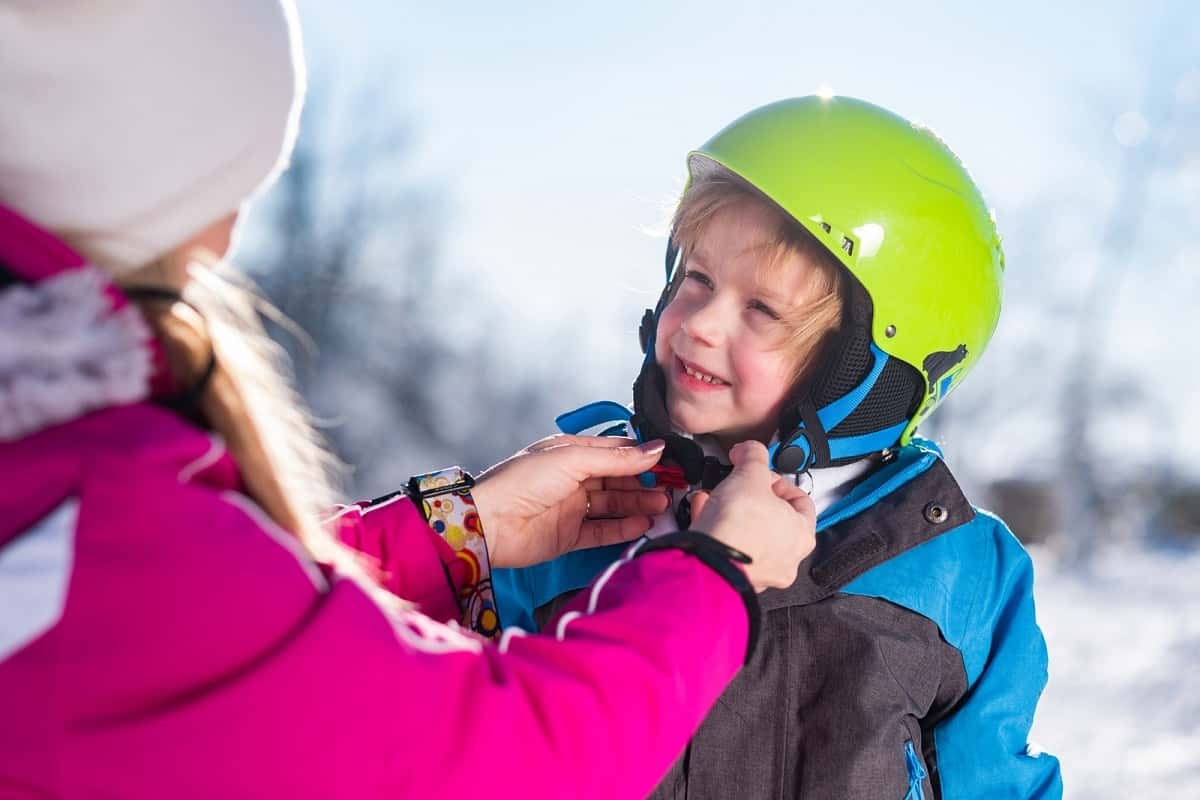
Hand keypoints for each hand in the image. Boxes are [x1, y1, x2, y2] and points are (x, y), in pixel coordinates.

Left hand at [472, 435, 670, 568]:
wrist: (487, 523)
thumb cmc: (521, 482)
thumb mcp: (572, 460)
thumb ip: (616, 458)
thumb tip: (655, 449)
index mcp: (570, 452)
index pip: (615, 451)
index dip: (642, 456)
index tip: (670, 462)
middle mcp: (571, 478)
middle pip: (617, 479)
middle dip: (644, 483)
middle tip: (672, 489)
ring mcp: (571, 508)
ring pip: (613, 505)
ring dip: (638, 505)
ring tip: (663, 507)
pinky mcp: (568, 536)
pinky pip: (602, 531)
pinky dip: (623, 529)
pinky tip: (642, 525)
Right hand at [687, 441, 815, 591]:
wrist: (707, 562)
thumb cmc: (738, 526)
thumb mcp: (750, 473)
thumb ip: (753, 455)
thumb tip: (750, 449)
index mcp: (802, 534)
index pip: (801, 500)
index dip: (779, 480)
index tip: (761, 474)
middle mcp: (787, 558)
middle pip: (772, 517)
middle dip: (751, 496)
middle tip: (738, 485)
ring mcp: (761, 571)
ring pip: (749, 533)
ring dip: (731, 512)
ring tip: (716, 497)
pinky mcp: (734, 575)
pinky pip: (730, 547)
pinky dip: (718, 529)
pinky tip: (705, 514)